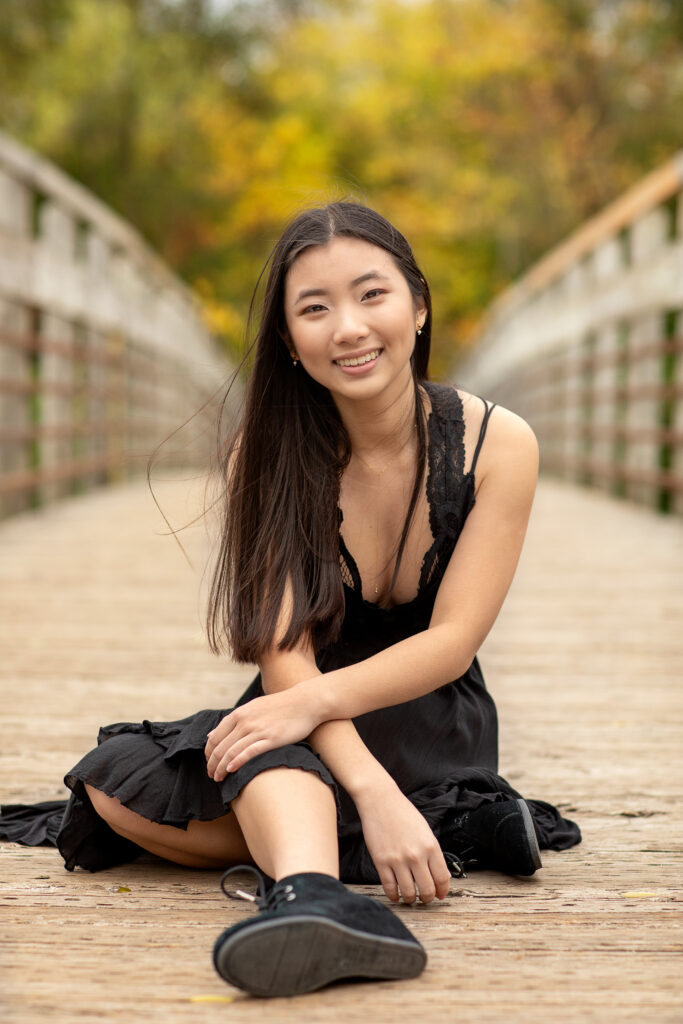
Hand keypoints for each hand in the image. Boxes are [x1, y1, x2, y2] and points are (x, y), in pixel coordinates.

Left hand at [205, 685, 320, 780]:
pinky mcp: (271, 739)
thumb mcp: (252, 708)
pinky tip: (231, 770)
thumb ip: (232, 722)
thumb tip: (210, 735)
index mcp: (238, 714)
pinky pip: (249, 752)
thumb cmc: (279, 706)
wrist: (305, 702)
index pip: (215, 737)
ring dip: (222, 768)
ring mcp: (257, 730)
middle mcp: (245, 722)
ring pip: (231, 752)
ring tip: (218, 778)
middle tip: (211, 775)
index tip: (209, 764)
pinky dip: (237, 762)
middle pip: (220, 747)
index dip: (208, 753)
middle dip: (212, 764)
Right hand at [356, 780, 450, 904]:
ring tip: (410, 897)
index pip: (442, 878)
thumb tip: (441, 876)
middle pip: (427, 889)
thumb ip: (433, 853)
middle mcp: (416, 855)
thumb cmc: (403, 813)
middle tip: (425, 898)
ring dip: (410, 899)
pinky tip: (395, 895)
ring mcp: (398, 859)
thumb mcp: (425, 831)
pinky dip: (393, 896)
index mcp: (430, 846)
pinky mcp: (381, 861)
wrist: (380, 800)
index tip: (440, 895)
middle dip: (427, 898)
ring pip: (408, 892)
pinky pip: (389, 887)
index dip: (442, 891)